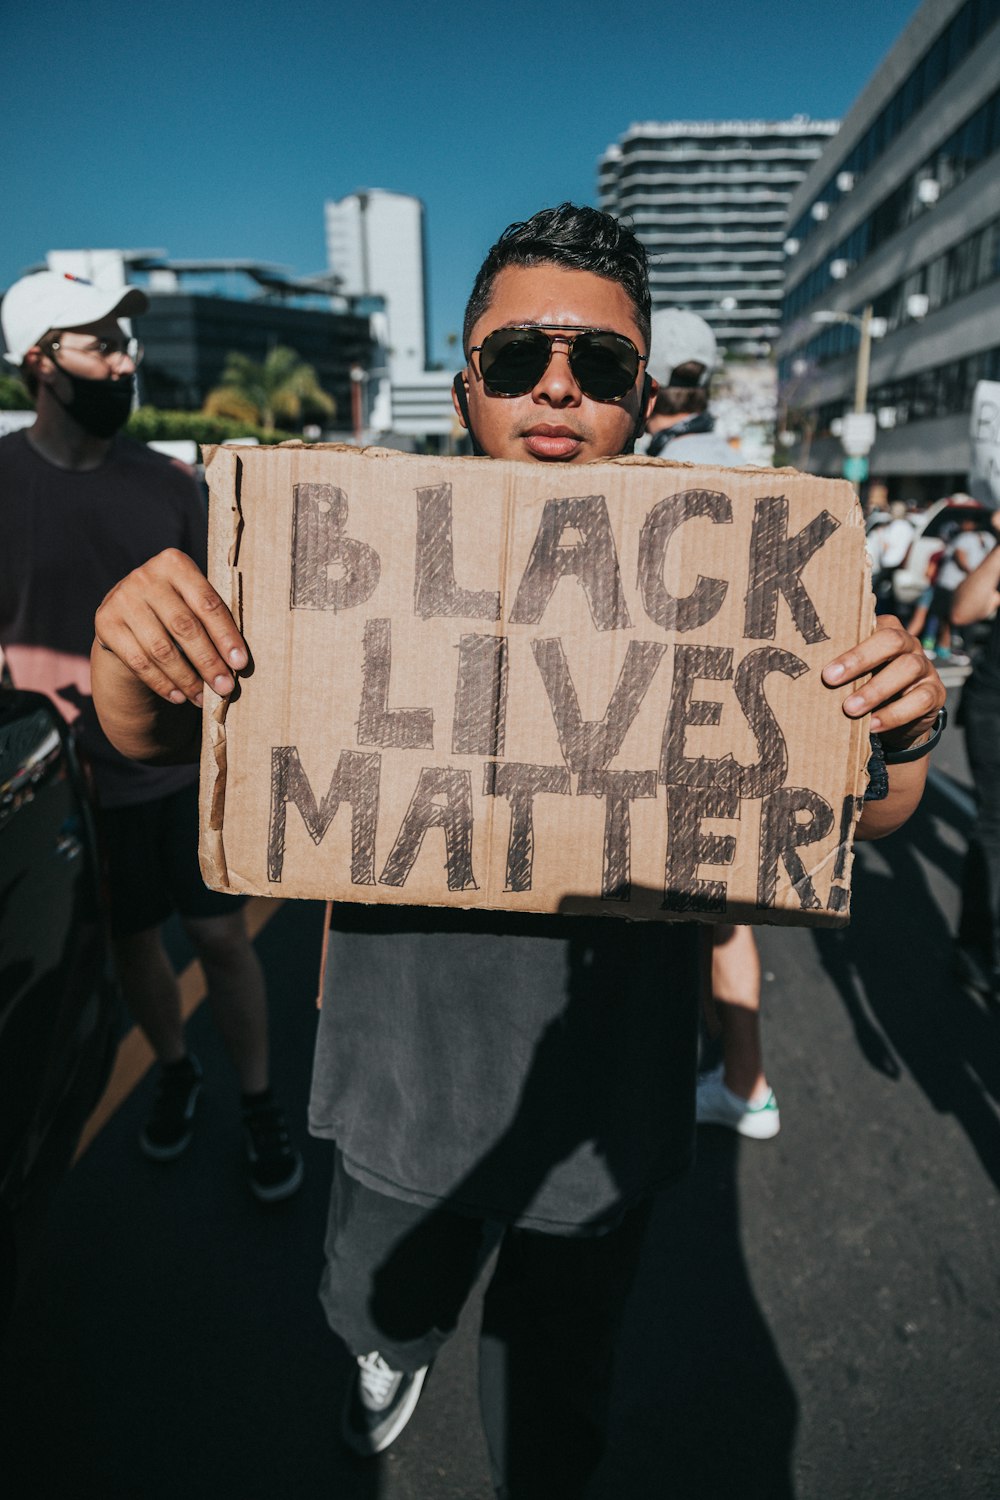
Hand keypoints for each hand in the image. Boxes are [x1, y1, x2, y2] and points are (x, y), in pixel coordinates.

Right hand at [95, 549, 247, 706]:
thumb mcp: (192, 600)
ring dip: (186, 679)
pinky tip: (179, 696)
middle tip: (225, 688)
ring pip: (161, 649)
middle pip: (184, 627)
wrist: (128, 609)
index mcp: (175, 564)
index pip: (207, 604)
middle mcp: (145, 577)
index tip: (240, 664)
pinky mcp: (105, 623)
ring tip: (203, 698)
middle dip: (208, 662)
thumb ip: (213, 620)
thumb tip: (238, 663)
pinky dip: (162, 684)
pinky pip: (138, 662)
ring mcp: (122, 599)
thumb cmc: (177, 606)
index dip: (226, 636)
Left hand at [821, 615, 944, 748]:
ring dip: (876, 689)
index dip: (849, 646)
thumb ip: (840, 668)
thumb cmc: (867, 688)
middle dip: (860, 659)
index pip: (870, 625)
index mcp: (885, 631)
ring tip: (850, 709)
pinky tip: (872, 725)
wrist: (896, 720)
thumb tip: (803, 673)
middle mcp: (909, 644)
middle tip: (831, 679)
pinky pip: (920, 699)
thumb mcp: (854, 675)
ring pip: (908, 668)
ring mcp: (925, 667)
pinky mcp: (935, 693)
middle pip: (892, 640)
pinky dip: (894, 714)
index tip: (825, 670)